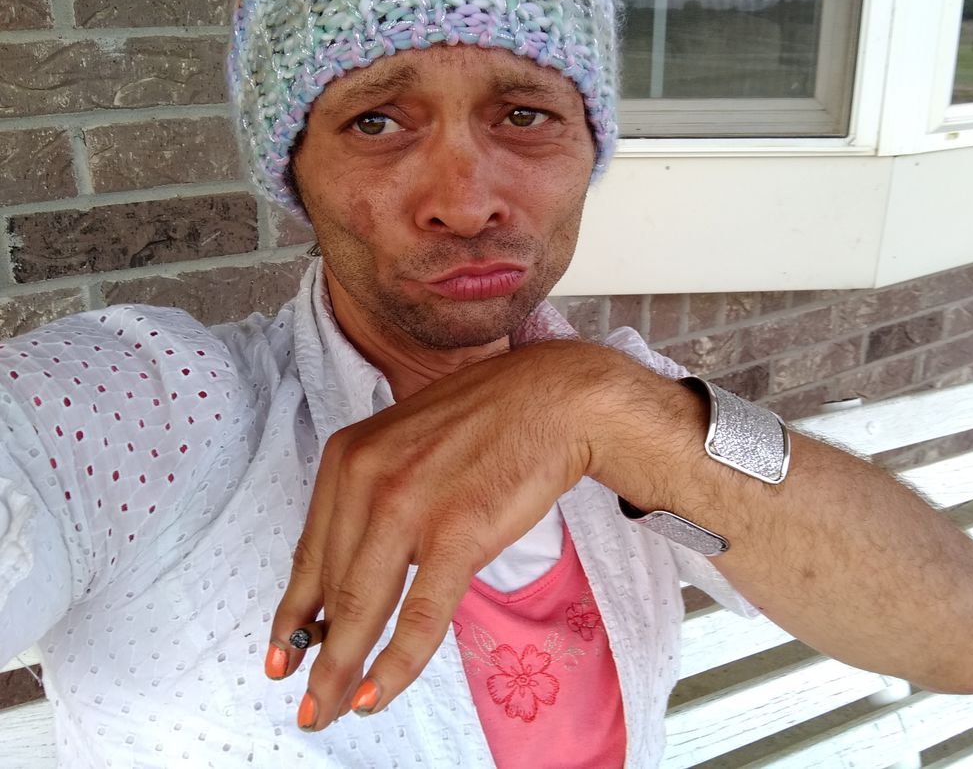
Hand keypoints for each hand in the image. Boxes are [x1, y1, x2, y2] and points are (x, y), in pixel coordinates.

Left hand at [266, 340, 613, 730]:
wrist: (551, 400)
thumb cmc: (486, 423)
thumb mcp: (405, 444)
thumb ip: (373, 496)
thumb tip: (356, 568)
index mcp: (347, 457)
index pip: (310, 551)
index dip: (294, 613)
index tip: (282, 653)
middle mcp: (365, 478)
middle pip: (330, 586)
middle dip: (313, 655)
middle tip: (307, 704)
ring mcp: (408, 505)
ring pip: (362, 606)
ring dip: (341, 670)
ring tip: (329, 712)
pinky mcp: (456, 531)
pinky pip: (419, 614)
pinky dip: (395, 662)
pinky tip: (377, 693)